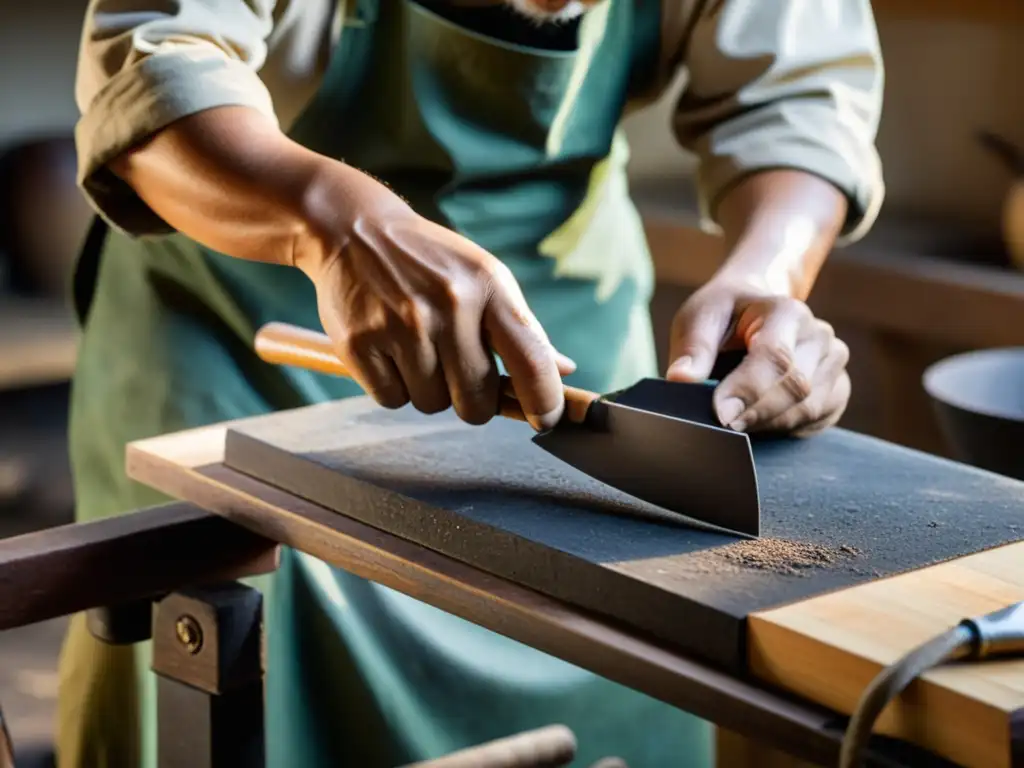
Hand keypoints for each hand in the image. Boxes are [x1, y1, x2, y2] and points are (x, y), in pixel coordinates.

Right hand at [297, 168, 573, 429]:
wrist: (353, 228)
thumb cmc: (430, 262)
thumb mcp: (484, 277)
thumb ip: (522, 329)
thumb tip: (563, 371)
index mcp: (489, 286)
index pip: (532, 361)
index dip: (545, 402)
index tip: (546, 420)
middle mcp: (450, 304)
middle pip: (477, 403)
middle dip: (470, 400)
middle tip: (455, 368)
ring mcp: (402, 325)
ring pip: (431, 404)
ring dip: (426, 389)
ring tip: (414, 346)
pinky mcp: (361, 343)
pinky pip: (391, 400)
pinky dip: (392, 386)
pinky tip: (387, 349)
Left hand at [665, 278, 849, 436]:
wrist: (755, 308)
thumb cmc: (724, 314)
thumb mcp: (700, 318)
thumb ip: (693, 348)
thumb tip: (680, 378)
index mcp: (786, 311)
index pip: (774, 356)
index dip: (748, 390)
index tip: (721, 415)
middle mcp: (818, 334)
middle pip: (796, 388)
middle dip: (756, 414)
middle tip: (723, 430)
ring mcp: (833, 361)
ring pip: (810, 409)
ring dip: (770, 424)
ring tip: (737, 422)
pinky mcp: (837, 387)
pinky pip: (818, 419)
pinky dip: (787, 428)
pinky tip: (762, 421)